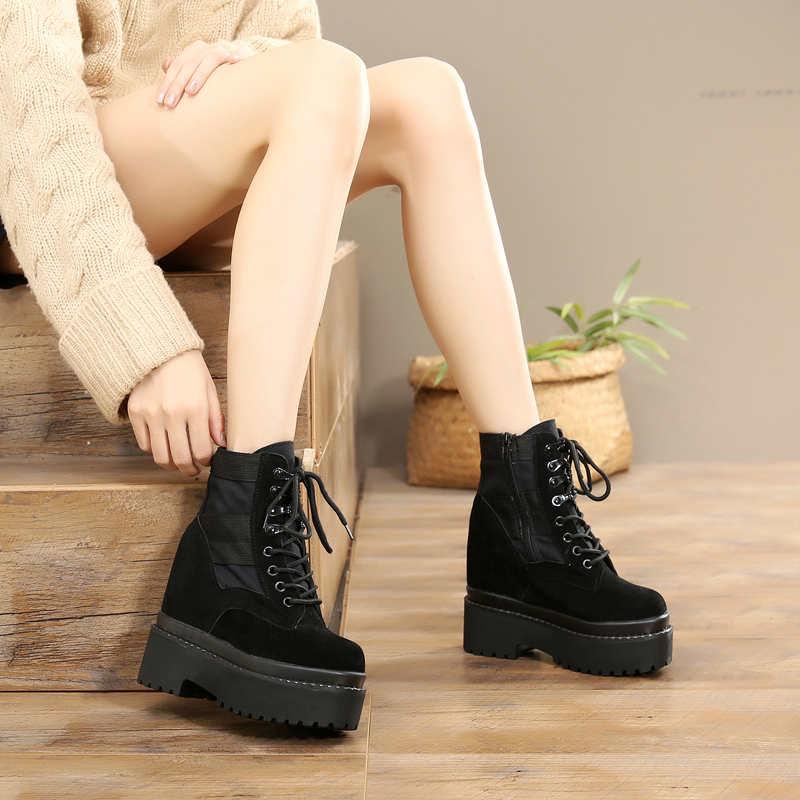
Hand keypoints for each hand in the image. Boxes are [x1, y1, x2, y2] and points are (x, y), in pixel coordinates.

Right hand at [128, 350, 225, 476]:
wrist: (161, 350)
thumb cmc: (190, 370)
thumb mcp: (209, 391)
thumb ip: (216, 420)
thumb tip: (221, 444)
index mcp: (195, 408)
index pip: (202, 450)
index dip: (206, 462)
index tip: (208, 462)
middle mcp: (172, 414)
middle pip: (180, 458)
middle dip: (190, 470)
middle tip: (195, 470)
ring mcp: (151, 414)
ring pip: (160, 456)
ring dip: (172, 465)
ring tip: (180, 463)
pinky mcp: (136, 412)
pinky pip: (144, 444)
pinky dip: (155, 450)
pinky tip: (165, 446)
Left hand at [156, 40, 252, 107]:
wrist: (240, 57)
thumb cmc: (214, 70)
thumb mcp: (195, 66)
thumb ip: (180, 67)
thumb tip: (166, 65)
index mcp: (194, 51)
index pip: (177, 66)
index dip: (167, 83)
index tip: (160, 101)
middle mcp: (207, 49)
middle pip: (189, 65)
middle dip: (178, 85)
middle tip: (170, 103)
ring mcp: (224, 51)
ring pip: (210, 60)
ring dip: (199, 75)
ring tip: (190, 92)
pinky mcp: (244, 55)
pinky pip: (242, 53)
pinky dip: (238, 56)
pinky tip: (233, 61)